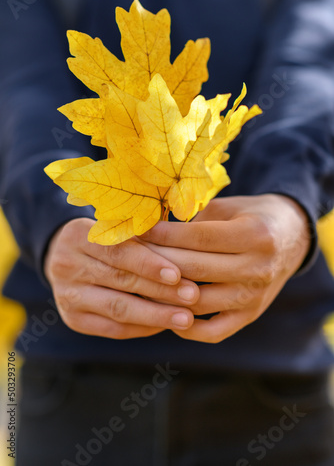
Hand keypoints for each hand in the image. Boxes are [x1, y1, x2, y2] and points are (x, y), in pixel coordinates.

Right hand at [44, 218, 198, 338]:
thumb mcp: (117, 228)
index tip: (178, 274)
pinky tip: (166, 324)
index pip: (117, 252)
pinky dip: (143, 327)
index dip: (148, 264)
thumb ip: (144, 237)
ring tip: (186, 318)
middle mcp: (67, 265)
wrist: (66, 258)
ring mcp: (67, 295)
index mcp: (77, 235)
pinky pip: (113, 329)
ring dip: (156, 314)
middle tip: (193, 295)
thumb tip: (186, 254)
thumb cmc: (107, 240)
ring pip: (118, 308)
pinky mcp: (74, 319)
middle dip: (160, 290)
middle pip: (120, 281)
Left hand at [139, 195, 310, 342]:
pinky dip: (186, 327)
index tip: (136, 230)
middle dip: (156, 261)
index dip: (163, 234)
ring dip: (164, 294)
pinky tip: (166, 310)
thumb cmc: (251, 217)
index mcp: (254, 235)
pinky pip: (212, 331)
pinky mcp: (250, 316)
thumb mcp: (227, 209)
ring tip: (139, 282)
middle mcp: (257, 268)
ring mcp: (254, 297)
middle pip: (194, 269)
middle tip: (128, 254)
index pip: (198, 238)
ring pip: (197, 301)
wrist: (290, 238)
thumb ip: (193, 221)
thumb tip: (148, 229)